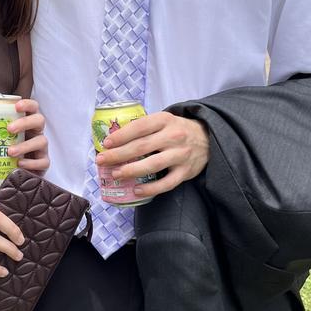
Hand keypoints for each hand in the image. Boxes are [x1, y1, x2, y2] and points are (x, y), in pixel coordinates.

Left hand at [7, 98, 48, 171]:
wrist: (15, 176)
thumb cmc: (6, 151)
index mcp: (27, 123)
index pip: (33, 108)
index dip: (27, 104)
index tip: (16, 106)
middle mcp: (36, 133)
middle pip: (39, 120)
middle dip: (25, 122)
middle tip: (9, 129)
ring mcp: (42, 148)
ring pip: (41, 141)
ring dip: (25, 146)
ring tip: (10, 152)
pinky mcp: (43, 163)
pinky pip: (43, 162)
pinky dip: (31, 163)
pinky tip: (19, 164)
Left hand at [95, 111, 209, 196]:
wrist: (208, 138)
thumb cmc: (178, 129)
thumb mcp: (164, 120)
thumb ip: (145, 126)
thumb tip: (114, 138)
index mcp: (165, 120)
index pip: (139, 127)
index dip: (121, 136)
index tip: (106, 143)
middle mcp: (173, 136)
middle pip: (142, 147)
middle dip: (119, 154)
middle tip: (102, 160)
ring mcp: (180, 155)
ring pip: (153, 165)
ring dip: (131, 170)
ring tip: (116, 174)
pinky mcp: (186, 172)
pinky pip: (166, 184)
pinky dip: (150, 188)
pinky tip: (136, 190)